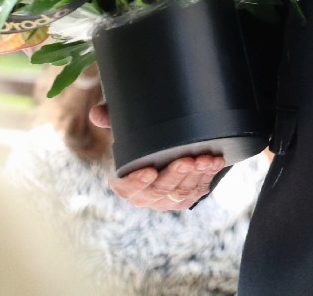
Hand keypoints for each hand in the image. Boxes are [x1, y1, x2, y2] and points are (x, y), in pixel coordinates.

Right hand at [90, 101, 224, 210]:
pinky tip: (214, 162)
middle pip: (159, 190)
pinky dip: (207, 176)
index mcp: (123, 183)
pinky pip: (197, 190)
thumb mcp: (127, 132)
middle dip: (175, 175)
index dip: (137, 181)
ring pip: (180, 192)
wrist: (163, 155)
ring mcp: (165, 201)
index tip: (149, 171)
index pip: (126, 187)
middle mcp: (143, 196)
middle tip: (187, 160)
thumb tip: (97, 112)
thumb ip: (112, 120)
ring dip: (195, 176)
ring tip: (205, 159)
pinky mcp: (185, 199)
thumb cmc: (140, 145)